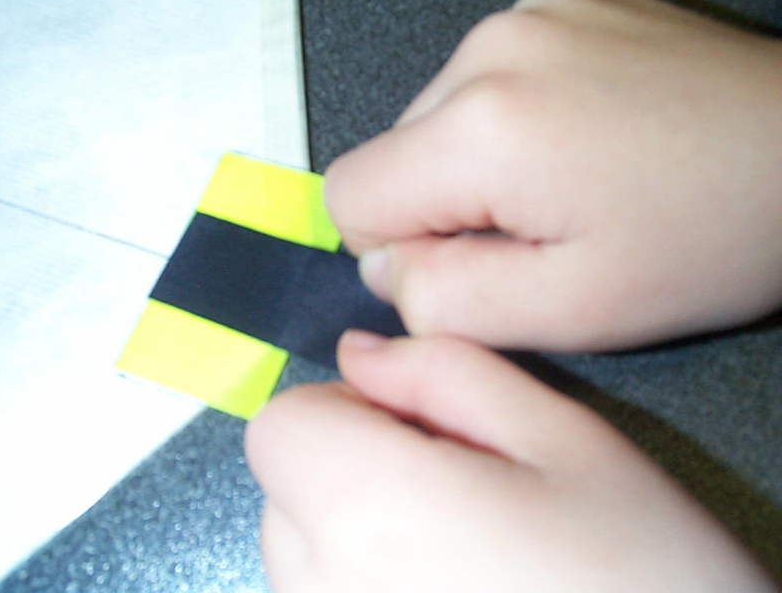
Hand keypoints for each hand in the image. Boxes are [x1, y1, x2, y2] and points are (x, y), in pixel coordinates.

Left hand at [246, 332, 773, 591]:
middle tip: (459, 484)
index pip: (280, 427)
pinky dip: (366, 579)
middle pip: (287, 491)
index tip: (418, 425)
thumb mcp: (563, 438)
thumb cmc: (641, 570)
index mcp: (366, 511)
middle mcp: (323, 591)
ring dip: (357, 529)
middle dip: (353, 466)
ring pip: (303, 555)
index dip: (345, 409)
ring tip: (463, 545)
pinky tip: (451, 589)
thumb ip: (444, 372)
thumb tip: (360, 354)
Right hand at [324, 0, 781, 351]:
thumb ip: (445, 299)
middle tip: (540, 228)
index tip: (476, 262)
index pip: (347, 195)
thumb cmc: (702, 244)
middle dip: (444, 207)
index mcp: (480, 129)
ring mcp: (527, 12)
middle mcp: (488, 48)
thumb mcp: (569, 312)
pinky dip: (513, 120)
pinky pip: (485, 80)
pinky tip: (585, 134)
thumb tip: (382, 264)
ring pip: (435, 118)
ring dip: (479, 165)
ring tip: (571, 181)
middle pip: (392, 154)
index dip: (396, 249)